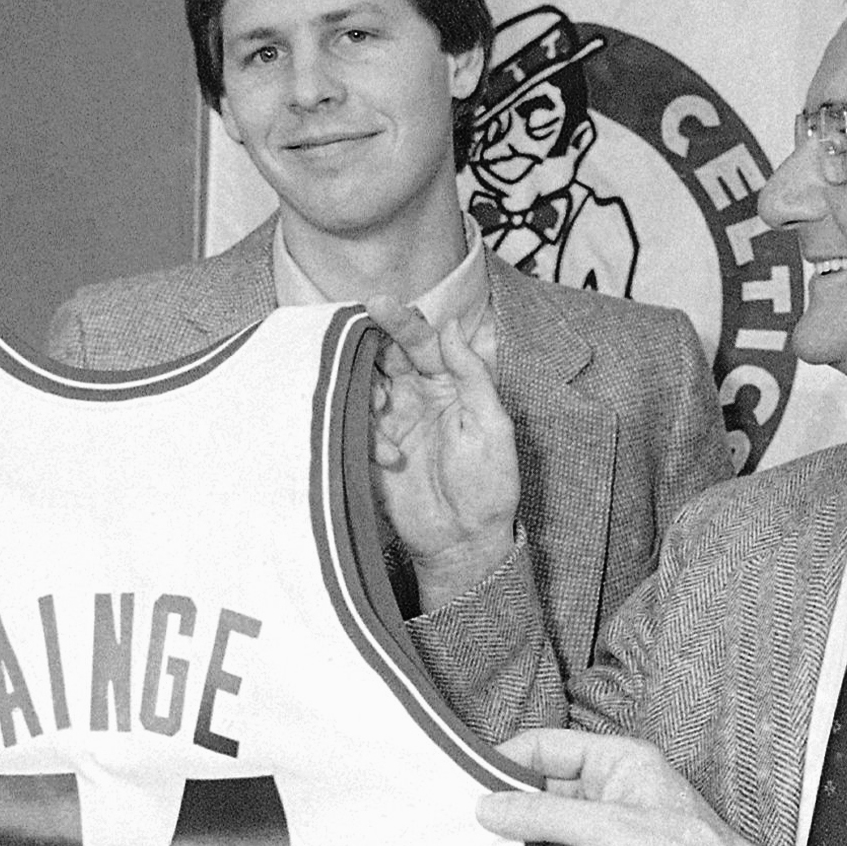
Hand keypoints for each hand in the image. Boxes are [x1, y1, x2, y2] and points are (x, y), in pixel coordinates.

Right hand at [370, 308, 519, 608]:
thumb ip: (471, 375)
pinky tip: (393, 459)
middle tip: (358, 343)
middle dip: (370, 345)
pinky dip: (370, 437)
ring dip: (367, 390)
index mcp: (448, 385)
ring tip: (382, 407)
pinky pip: (356, 427)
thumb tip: (450, 326)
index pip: (422, 342)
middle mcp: (417, 397)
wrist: (464, 543)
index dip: (401, 320)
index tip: (378, 302)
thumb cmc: (488, 486)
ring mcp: (391, 423)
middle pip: (385, 355)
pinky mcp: (370, 451)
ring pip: (363, 386)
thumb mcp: (490, 426)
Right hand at [479, 730, 783, 845]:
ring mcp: (609, 839)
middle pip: (542, 798)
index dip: (506, 763)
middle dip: (505, 818)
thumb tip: (489, 806)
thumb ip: (542, 816)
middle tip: (464, 835)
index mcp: (618, 763)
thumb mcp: (606, 829)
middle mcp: (611, 795)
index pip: (548, 749)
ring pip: (549, 842)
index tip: (465, 783)